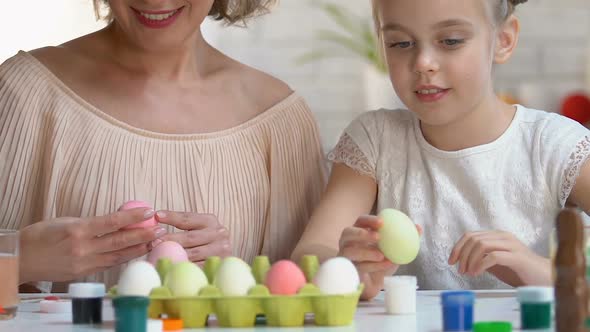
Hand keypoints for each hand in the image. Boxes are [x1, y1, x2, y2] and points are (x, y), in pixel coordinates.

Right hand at [19, 208, 165, 283]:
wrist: (22, 258)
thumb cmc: (41, 235)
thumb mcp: (66, 221)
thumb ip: (92, 222)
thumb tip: (116, 219)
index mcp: (78, 230)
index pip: (112, 222)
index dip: (133, 216)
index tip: (149, 211)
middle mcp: (83, 248)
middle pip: (120, 241)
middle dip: (143, 234)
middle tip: (160, 229)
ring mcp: (84, 263)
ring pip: (117, 256)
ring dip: (138, 248)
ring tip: (154, 241)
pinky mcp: (84, 273)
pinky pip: (108, 265)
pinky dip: (124, 258)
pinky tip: (136, 253)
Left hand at [155, 211, 230, 264]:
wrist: (223, 253)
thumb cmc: (204, 238)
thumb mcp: (197, 227)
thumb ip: (182, 224)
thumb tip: (157, 218)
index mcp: (210, 221)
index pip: (188, 218)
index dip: (172, 217)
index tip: (157, 216)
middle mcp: (218, 233)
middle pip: (190, 237)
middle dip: (170, 240)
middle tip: (154, 242)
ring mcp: (220, 250)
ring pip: (193, 254)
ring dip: (175, 255)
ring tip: (159, 255)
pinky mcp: (219, 264)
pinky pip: (197, 267)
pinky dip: (183, 266)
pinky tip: (172, 267)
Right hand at [338, 215, 421, 300]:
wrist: (374, 282)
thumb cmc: (381, 260)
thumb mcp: (394, 248)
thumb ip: (405, 237)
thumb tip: (418, 228)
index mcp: (359, 231)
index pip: (361, 221)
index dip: (369, 220)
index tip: (383, 222)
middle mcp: (348, 241)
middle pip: (348, 232)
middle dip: (362, 233)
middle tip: (378, 237)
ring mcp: (345, 255)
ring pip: (350, 251)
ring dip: (366, 252)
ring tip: (381, 255)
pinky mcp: (347, 269)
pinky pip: (358, 266)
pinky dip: (372, 265)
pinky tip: (385, 264)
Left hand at [448, 230, 550, 285]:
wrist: (544, 278)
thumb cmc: (518, 270)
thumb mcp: (495, 262)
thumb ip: (481, 257)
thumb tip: (463, 259)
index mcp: (497, 236)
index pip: (470, 235)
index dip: (458, 247)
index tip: (451, 261)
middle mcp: (503, 237)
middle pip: (473, 238)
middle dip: (462, 254)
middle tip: (460, 270)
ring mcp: (511, 245)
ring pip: (482, 244)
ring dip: (470, 259)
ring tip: (468, 273)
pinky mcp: (517, 257)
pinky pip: (494, 256)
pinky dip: (481, 265)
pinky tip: (477, 274)